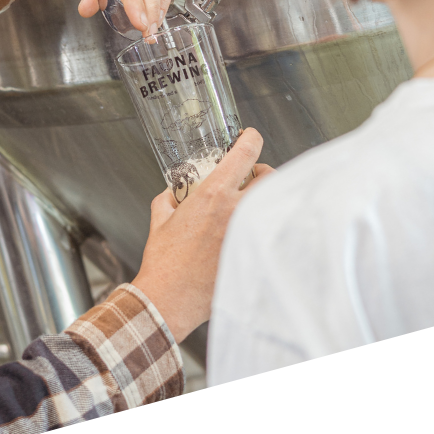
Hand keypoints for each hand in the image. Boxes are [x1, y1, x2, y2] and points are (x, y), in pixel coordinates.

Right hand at [132, 130, 272, 343]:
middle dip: (263, 172)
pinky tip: (250, 234)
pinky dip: (263, 228)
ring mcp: (249, 233)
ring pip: (273, 204)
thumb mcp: (159, 218)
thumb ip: (170, 197)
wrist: (169, 298)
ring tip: (251, 206)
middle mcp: (236, 211)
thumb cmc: (164, 262)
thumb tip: (176, 192)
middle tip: (251, 177)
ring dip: (265, 199)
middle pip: (270, 177)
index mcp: (213, 194)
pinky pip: (269, 233)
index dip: (251, 138)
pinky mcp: (254, 254)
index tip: (250, 136)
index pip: (246, 153)